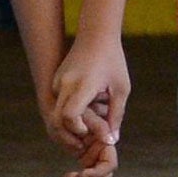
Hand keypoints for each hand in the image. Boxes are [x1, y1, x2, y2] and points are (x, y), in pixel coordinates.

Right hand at [51, 35, 129, 171]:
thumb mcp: (121, 88)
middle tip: (86, 141)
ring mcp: (58, 82)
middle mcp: (65, 84)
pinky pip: (58, 104)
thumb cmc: (113, 61)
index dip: (78, 129)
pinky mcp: (56, 81)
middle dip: (70, 134)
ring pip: (56, 113)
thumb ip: (116, 115)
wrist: (96, 35)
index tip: (90, 132)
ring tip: (89, 125)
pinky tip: (86, 111)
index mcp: (83, 85)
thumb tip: (112, 141)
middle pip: (58, 119)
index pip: (70, 116)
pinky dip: (69, 113)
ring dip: (70, 124)